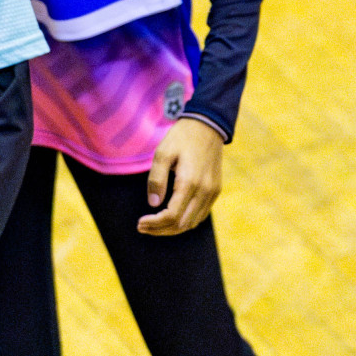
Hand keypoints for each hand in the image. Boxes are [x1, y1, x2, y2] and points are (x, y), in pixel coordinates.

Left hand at [138, 118, 223, 235]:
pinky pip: (201, 214)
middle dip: (160, 230)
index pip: (171, 215)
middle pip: (182, 224)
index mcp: (190, 182)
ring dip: (173, 228)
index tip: (139, 222)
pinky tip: (173, 216)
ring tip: (155, 225)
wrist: (208, 126)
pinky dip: (186, 221)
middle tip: (142, 227)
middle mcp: (204, 190)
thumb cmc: (182, 138)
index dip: (154, 224)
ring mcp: (212, 191)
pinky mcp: (216, 189)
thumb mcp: (162, 153)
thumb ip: (156, 179)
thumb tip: (153, 204)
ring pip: (193, 222)